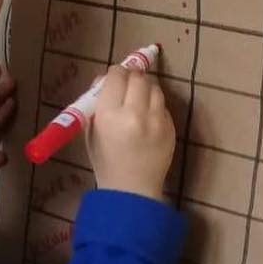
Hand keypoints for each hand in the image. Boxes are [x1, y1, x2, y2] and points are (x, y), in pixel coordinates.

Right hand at [87, 66, 175, 198]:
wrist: (132, 189)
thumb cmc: (106, 162)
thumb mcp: (91, 132)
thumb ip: (97, 104)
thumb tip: (104, 79)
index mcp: (110, 115)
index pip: (117, 76)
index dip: (115, 73)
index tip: (114, 78)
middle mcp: (135, 114)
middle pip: (138, 77)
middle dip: (132, 76)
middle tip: (128, 83)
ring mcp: (156, 121)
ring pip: (155, 88)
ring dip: (146, 88)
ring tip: (139, 98)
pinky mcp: (170, 128)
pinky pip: (163, 105)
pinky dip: (155, 105)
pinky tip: (148, 116)